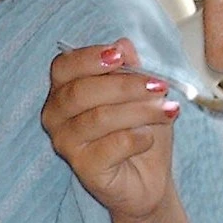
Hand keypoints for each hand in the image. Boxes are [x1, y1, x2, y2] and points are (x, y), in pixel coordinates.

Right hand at [42, 38, 180, 222]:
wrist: (148, 179)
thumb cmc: (139, 132)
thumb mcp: (141, 94)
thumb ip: (131, 69)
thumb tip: (123, 44)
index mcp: (64, 90)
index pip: (64, 66)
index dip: (89, 58)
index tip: (121, 56)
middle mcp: (56, 115)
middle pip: (81, 92)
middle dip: (125, 85)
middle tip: (159, 86)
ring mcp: (65, 143)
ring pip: (98, 118)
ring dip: (139, 111)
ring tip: (167, 111)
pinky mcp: (82, 169)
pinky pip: (111, 146)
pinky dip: (137, 138)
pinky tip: (149, 138)